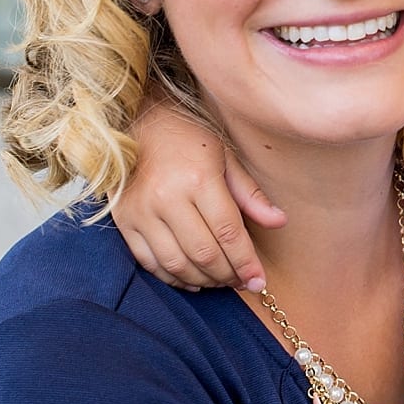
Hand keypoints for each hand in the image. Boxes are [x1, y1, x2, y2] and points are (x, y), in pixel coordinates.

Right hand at [114, 101, 284, 290]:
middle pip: (204, 253)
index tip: (259, 280)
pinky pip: (149, 262)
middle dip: (228, 275)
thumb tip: (279, 221)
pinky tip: (192, 279)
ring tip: (221, 281)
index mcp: (198, 179)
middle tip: (242, 281)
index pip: (228, 232)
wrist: (138, 122)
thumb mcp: (225, 158)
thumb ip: (250, 194)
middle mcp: (167, 197)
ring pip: (177, 263)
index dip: (246, 262)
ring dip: (204, 280)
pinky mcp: (124, 220)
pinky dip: (173, 278)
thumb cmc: (188, 139)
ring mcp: (141, 211)